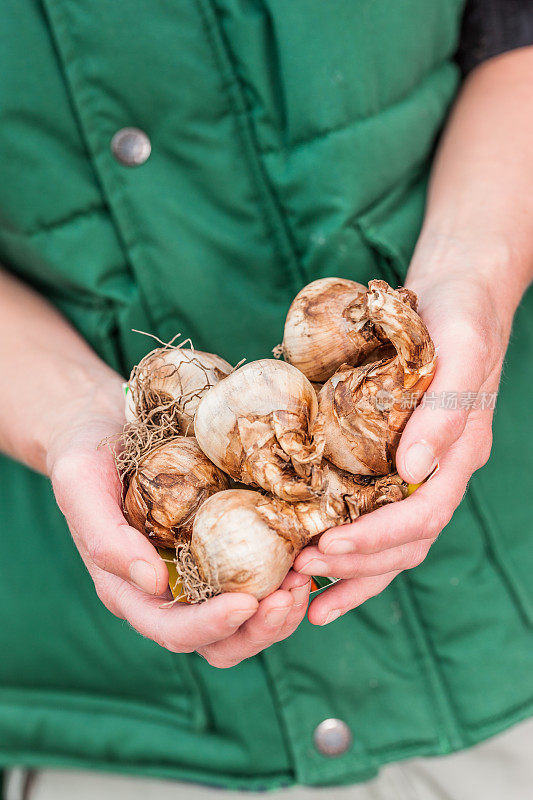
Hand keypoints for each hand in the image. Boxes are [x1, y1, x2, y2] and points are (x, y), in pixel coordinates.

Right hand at [48, 380, 309, 666]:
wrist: (108, 427)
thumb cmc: (89, 456)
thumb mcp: (80, 486)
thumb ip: (106, 539)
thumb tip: (153, 585)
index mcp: (132, 592)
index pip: (174, 631)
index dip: (211, 627)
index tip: (247, 603)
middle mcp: (170, 595)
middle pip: (221, 643)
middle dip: (259, 629)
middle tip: (290, 592)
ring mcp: (202, 576)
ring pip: (249, 622)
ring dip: (281, 611)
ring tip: (305, 573)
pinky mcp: (226, 550)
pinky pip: (261, 579)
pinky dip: (287, 576)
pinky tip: (306, 550)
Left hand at [294, 273, 508, 624]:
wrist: (455, 295)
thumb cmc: (459, 319)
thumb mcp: (460, 353)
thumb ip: (444, 414)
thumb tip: (412, 472)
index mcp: (457, 457)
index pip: (421, 519)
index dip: (375, 540)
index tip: (325, 547)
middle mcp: (437, 473)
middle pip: (403, 544)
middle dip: (353, 565)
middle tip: (298, 574)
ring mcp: (415, 471)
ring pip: (389, 542)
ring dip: (348, 571)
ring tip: (300, 591)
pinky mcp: (389, 458)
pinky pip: (371, 512)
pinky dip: (346, 543)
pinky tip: (310, 555)